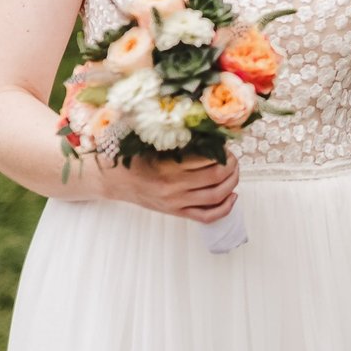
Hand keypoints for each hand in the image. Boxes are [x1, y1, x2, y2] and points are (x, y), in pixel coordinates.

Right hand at [105, 153, 240, 222]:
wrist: (115, 181)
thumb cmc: (135, 159)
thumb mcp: (154, 144)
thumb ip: (179, 140)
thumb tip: (209, 133)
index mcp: (168, 166)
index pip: (208, 159)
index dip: (222, 150)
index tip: (225, 144)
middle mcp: (174, 187)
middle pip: (216, 177)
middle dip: (231, 165)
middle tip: (233, 157)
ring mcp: (176, 203)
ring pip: (216, 197)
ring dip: (232, 183)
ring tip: (234, 172)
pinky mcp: (177, 213)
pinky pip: (206, 216)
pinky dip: (224, 208)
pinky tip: (232, 196)